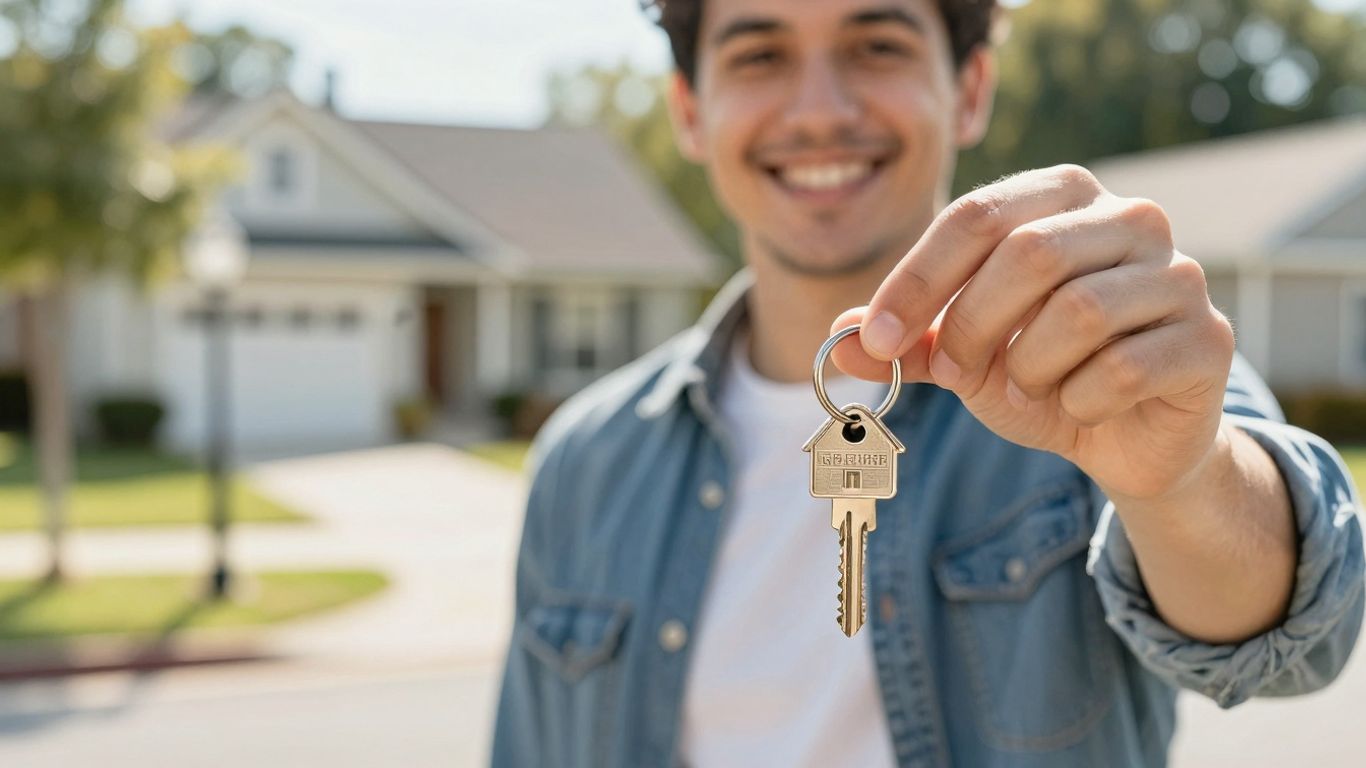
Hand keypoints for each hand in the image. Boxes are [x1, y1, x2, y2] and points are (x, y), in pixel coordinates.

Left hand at [830, 164, 1235, 502]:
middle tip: (958, 373)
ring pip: (1077, 313)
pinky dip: (1080, 401)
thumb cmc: (1041, 373)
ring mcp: (1179, 275)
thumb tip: (840, 335)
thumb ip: (907, 340)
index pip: (976, 215)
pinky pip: (1123, 370)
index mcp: (1064, 196)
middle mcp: (1131, 218)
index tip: (878, 339)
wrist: (1126, 438)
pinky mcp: (1208, 339)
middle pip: (1026, 255)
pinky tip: (1083, 405)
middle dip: (971, 327)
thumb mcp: (961, 354)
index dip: (917, 279)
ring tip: (1030, 386)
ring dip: (1028, 370)